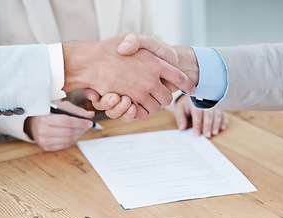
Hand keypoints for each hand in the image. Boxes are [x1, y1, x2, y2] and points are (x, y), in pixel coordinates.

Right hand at [24, 101, 93, 151]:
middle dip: (81, 129)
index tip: (89, 122)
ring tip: (80, 129)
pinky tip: (73, 135)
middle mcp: (42, 130)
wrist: (35, 123)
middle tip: (87, 126)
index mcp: (45, 118)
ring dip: (78, 135)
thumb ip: (77, 110)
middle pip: (69, 132)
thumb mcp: (62, 107)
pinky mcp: (46, 147)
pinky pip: (65, 145)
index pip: (67, 121)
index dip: (80, 123)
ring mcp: (43, 140)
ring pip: (68, 140)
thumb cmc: (51, 113)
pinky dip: (72, 140)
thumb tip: (91, 115)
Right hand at [62, 33, 194, 120]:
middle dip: (164, 97)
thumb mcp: (136, 39)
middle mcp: (151, 79)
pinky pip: (142, 113)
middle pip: (167, 97)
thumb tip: (169, 61)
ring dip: (152, 105)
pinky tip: (137, 104)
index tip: (192, 89)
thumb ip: (153, 47)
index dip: (188, 84)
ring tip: (146, 97)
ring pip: (156, 107)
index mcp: (156, 63)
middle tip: (159, 92)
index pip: (180, 77)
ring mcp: (140, 92)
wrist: (90, 61)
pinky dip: (141, 112)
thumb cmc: (111, 48)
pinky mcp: (129, 102)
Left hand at [173, 95, 227, 137]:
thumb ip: (180, 118)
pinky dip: (224, 120)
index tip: (196, 134)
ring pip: (217, 114)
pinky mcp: (218, 108)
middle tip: (207, 135)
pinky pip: (223, 113)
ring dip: (216, 124)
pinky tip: (222, 128)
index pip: (197, 113)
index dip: (197, 124)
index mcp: (194, 102)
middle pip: (208, 114)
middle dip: (208, 125)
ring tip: (214, 133)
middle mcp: (205, 102)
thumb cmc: (185, 105)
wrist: (192, 96)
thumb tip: (182, 128)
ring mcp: (213, 104)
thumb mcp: (179, 109)